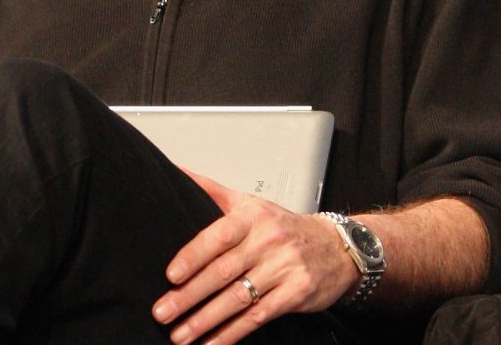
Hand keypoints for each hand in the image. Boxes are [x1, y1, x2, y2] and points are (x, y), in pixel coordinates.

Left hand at [151, 170, 357, 344]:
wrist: (338, 247)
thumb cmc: (286, 228)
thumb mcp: (251, 204)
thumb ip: (213, 192)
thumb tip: (177, 172)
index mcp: (253, 217)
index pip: (218, 236)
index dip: (192, 256)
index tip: (170, 275)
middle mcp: (268, 241)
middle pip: (223, 272)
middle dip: (189, 295)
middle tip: (162, 312)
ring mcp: (283, 269)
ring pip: (237, 298)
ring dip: (205, 320)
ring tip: (180, 334)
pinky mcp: (295, 294)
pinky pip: (257, 317)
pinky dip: (232, 333)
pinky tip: (211, 343)